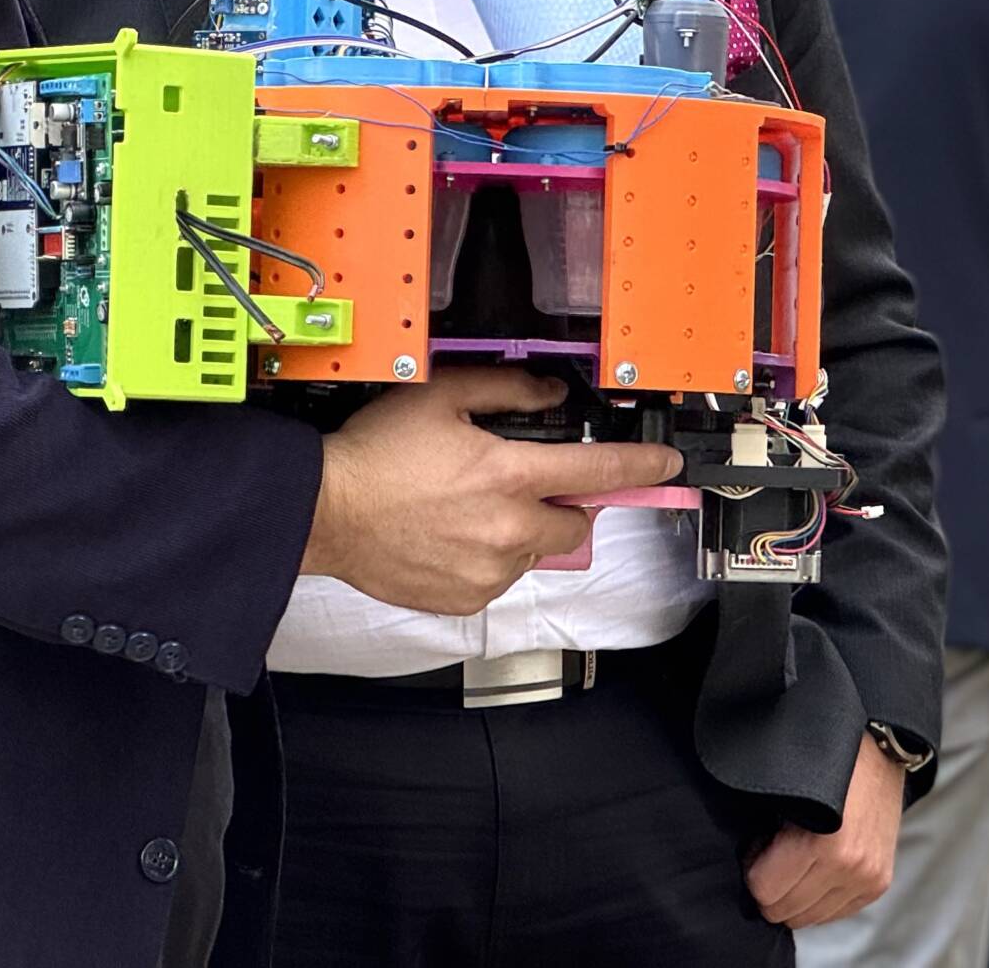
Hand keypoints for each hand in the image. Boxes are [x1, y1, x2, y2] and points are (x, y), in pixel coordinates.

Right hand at [299, 367, 683, 615]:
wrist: (323, 511)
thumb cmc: (374, 453)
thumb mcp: (441, 396)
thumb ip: (506, 389)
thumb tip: (550, 394)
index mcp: (508, 476)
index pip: (599, 473)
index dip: (641, 466)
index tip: (665, 465)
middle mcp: (507, 530)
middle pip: (575, 525)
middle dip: (565, 505)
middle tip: (524, 485)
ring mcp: (487, 571)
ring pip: (534, 552)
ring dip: (521, 531)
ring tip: (469, 509)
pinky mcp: (465, 598)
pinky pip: (499, 578)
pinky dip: (488, 558)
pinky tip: (450, 534)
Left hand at [747, 735, 903, 927]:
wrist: (879, 751)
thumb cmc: (829, 764)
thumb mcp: (788, 791)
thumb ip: (767, 830)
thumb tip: (750, 862)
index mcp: (824, 845)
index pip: (765, 890)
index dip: (753, 868)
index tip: (759, 847)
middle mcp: (849, 868)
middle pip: (787, 911)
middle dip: (772, 886)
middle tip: (775, 854)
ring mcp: (867, 879)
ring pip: (811, 918)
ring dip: (797, 894)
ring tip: (799, 859)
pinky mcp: (879, 883)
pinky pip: (836, 913)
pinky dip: (820, 897)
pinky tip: (818, 867)